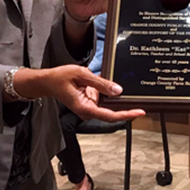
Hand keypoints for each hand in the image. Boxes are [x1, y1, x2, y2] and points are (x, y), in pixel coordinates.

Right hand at [13, 65, 144, 122]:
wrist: (47, 81)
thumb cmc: (60, 77)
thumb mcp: (81, 74)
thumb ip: (100, 83)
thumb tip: (118, 90)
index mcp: (85, 107)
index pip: (110, 115)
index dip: (126, 115)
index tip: (140, 112)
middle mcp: (88, 110)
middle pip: (111, 112)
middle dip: (125, 107)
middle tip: (142, 103)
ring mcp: (89, 107)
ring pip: (108, 105)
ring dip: (116, 99)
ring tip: (126, 94)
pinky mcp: (89, 102)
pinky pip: (103, 99)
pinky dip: (109, 93)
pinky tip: (112, 86)